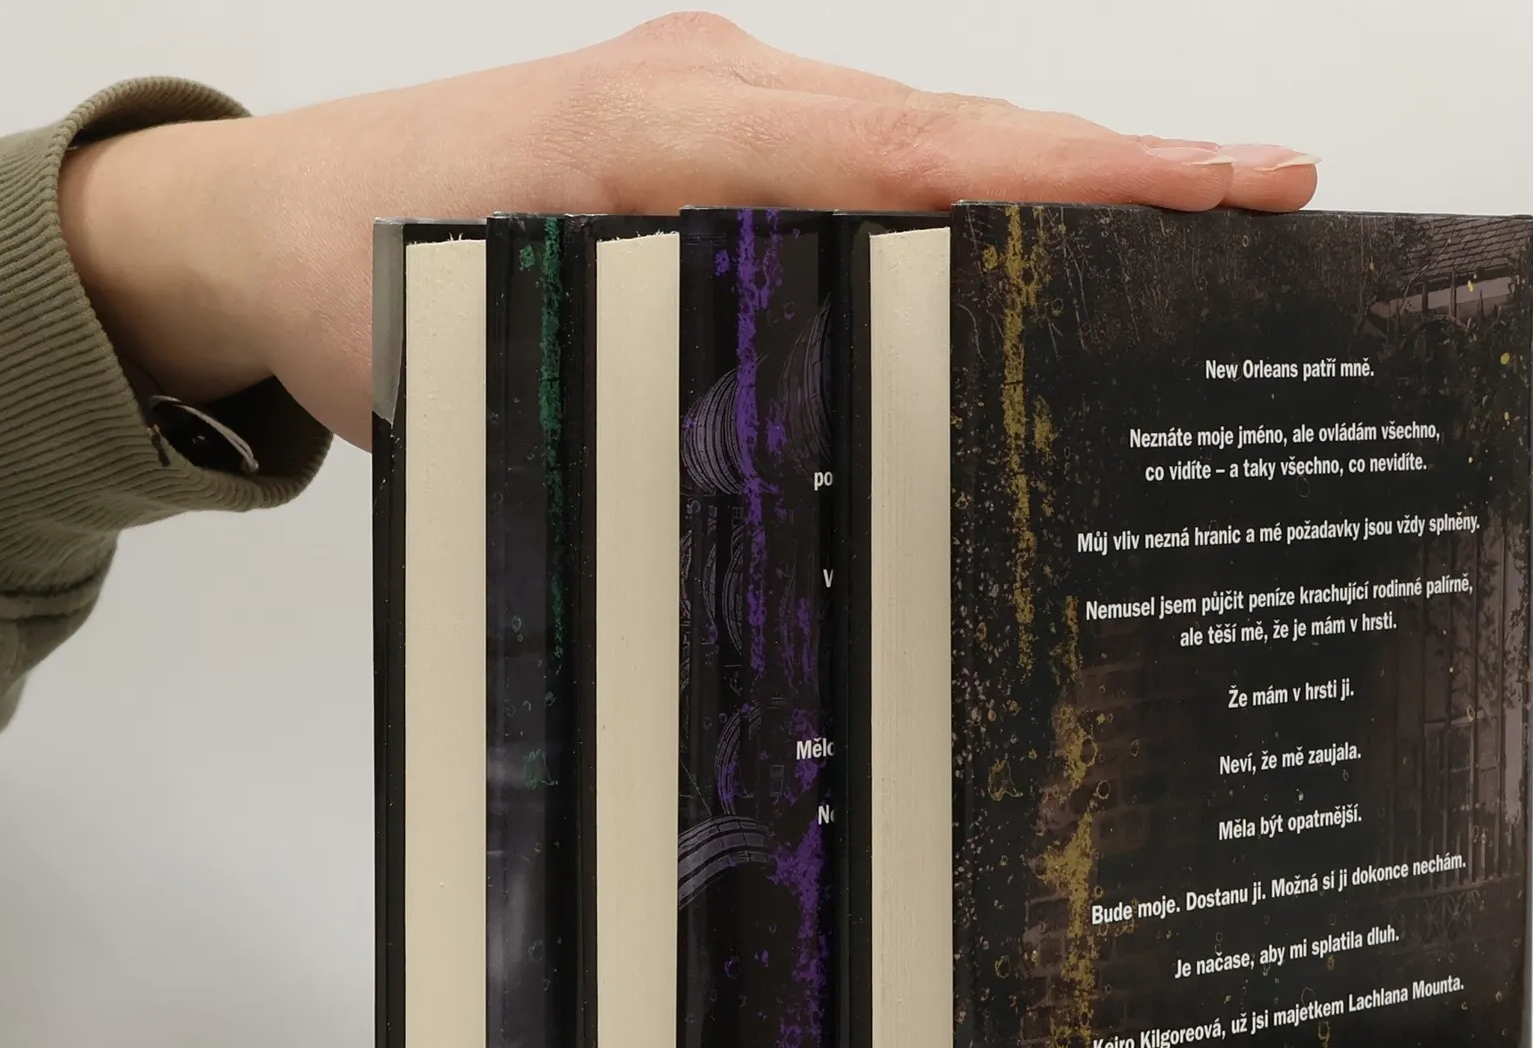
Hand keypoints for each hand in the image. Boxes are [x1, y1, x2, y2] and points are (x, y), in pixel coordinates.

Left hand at [57, 13, 1317, 448]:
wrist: (267, 225)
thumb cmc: (374, 282)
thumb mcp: (508, 348)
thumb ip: (665, 377)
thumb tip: (815, 464)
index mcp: (682, 132)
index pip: (927, 151)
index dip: (1084, 175)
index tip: (1220, 185)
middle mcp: (720, 97)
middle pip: (959, 133)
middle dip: (1121, 169)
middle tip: (1266, 200)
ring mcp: (720, 111)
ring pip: (921, 146)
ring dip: (1054, 187)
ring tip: (1189, 229)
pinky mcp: (710, 145)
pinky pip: (865, 166)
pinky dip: (962, 203)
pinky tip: (1026, 249)